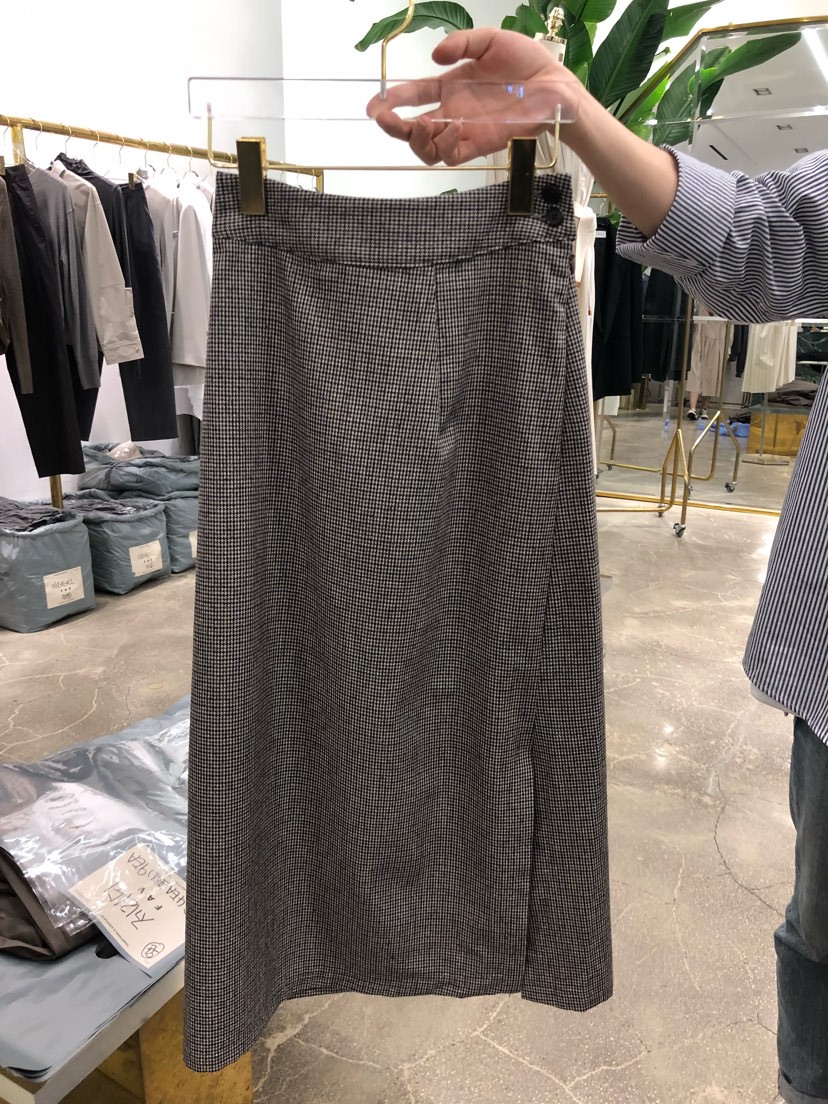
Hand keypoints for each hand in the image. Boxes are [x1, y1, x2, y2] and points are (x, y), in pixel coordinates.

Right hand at [367, 28, 581, 166]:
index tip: (374, 105)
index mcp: (450, 87)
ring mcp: (465, 131)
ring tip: (424, 124)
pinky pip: (451, 155)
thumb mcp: (490, 40)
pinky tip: (452, 126)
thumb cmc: (525, 62)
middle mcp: (452, 112)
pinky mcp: (480, 145)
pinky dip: (444, 145)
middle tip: (386, 120)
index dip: (391, 101)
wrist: (554, 85)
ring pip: (427, 150)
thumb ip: (462, 44)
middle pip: (412, 130)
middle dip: (394, 128)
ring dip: (418, 140)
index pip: (413, 97)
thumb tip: (434, 57)